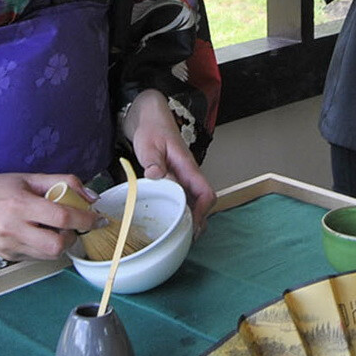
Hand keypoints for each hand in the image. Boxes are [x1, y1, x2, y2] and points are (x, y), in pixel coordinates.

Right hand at [0, 162, 99, 261]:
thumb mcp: (29, 178)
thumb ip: (63, 183)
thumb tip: (91, 197)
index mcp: (20, 205)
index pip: (62, 216)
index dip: (85, 219)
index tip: (98, 219)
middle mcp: (12, 229)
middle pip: (57, 245)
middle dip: (71, 237)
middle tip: (70, 226)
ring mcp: (7, 246)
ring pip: (47, 256)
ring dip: (58, 244)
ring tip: (51, 228)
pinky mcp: (5, 257)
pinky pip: (34, 257)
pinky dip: (42, 248)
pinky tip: (35, 234)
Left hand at [123, 90, 215, 232]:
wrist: (150, 116)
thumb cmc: (152, 128)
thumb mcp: (149, 144)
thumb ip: (154, 162)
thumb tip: (158, 177)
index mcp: (187, 166)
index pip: (205, 193)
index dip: (202, 211)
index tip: (192, 225)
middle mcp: (189, 174)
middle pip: (203, 202)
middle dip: (198, 221)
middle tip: (185, 238)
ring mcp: (183, 177)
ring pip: (194, 201)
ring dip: (190, 217)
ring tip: (178, 234)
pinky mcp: (175, 177)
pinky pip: (183, 196)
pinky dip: (180, 209)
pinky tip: (170, 217)